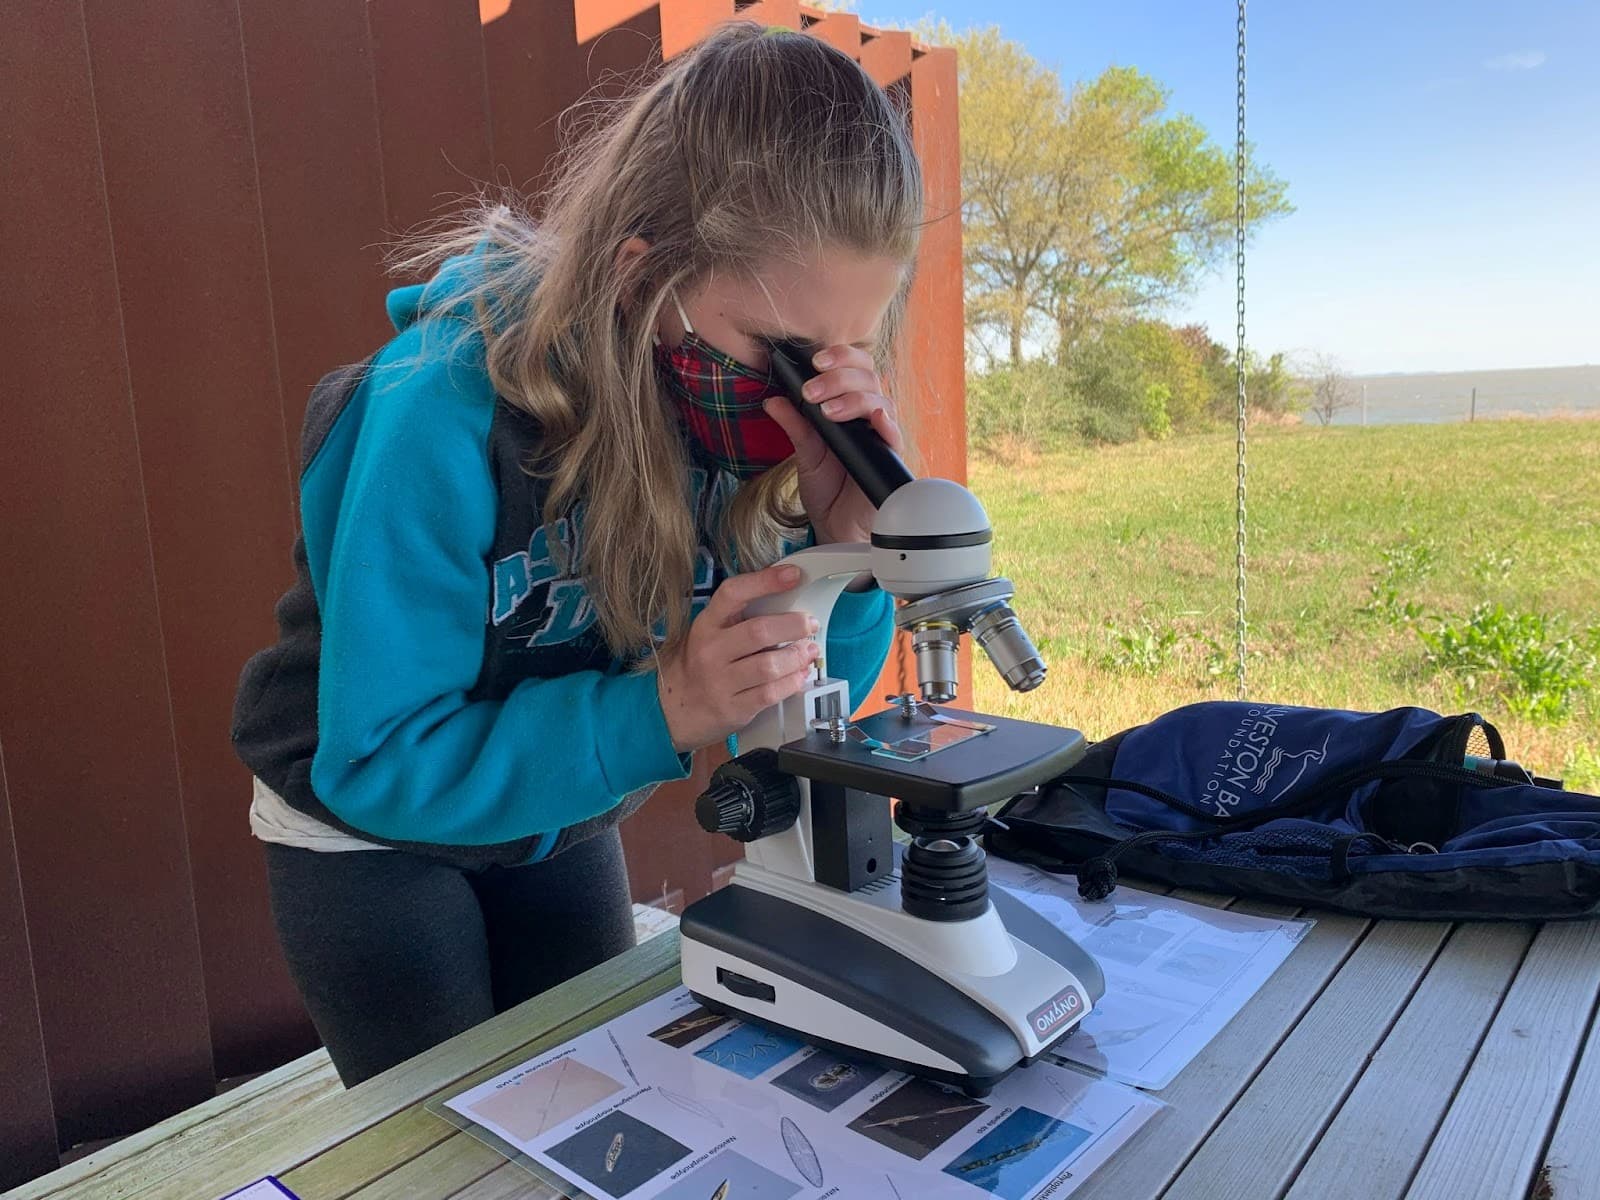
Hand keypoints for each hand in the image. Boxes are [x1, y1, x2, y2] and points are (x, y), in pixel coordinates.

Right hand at [656, 564, 821, 752]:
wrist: (670, 710)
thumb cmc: (698, 666)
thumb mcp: (708, 635)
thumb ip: (738, 620)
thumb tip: (785, 601)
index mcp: (706, 625)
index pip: (734, 594)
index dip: (765, 581)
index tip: (793, 575)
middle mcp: (710, 651)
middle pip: (759, 631)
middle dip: (794, 625)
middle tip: (810, 623)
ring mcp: (720, 682)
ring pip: (769, 665)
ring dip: (797, 656)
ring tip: (809, 651)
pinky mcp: (732, 708)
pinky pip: (770, 694)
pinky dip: (792, 682)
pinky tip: (800, 675)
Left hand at [763, 344, 904, 545]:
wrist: (836, 524)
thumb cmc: (827, 487)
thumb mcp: (804, 452)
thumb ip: (794, 424)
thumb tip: (773, 400)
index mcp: (850, 406)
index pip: (855, 367)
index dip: (841, 356)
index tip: (815, 361)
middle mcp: (869, 417)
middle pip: (869, 377)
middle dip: (839, 377)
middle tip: (812, 391)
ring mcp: (882, 436)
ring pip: (881, 400)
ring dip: (853, 399)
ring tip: (827, 411)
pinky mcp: (890, 459)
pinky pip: (895, 435)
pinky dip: (886, 424)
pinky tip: (874, 418)